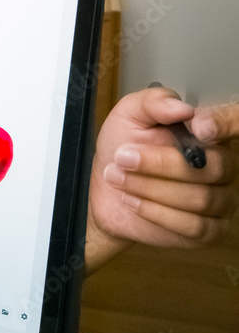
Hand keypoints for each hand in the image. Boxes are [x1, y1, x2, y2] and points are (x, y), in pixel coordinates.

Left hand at [87, 86, 237, 257]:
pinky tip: (134, 201)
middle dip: (160, 163)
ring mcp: (221, 199)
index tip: (197, 127)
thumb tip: (181, 107)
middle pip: (213, 167)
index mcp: (208, 132)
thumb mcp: (129, 115)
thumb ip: (153, 102)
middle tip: (124, 156)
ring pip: (200, 198)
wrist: (106, 190)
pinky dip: (158, 213)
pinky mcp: (209, 230)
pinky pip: (195, 226)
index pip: (234, 122)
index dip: (223, 124)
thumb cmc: (122, 148)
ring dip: (150, 188)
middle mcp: (222, 165)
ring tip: (119, 178)